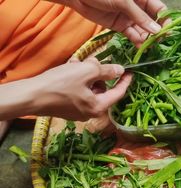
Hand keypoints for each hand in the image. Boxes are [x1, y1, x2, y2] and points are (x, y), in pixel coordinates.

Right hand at [0, 58, 131, 120]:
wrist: (30, 96)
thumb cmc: (60, 84)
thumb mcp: (86, 72)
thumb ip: (106, 70)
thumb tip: (120, 70)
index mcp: (98, 107)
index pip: (118, 93)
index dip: (125, 81)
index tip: (130, 72)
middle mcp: (90, 112)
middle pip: (103, 90)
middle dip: (99, 74)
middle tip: (92, 61)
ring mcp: (77, 111)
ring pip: (89, 88)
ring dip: (86, 74)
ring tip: (77, 63)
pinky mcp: (67, 108)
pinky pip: (78, 91)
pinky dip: (77, 79)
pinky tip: (70, 68)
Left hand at [53, 0, 166, 46]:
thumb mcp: (124, 2)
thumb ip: (140, 17)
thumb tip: (156, 30)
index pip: (158, 9)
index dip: (164, 19)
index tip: (167, 30)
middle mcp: (137, 8)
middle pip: (152, 21)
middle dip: (156, 31)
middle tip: (159, 41)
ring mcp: (129, 17)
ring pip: (143, 30)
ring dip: (147, 38)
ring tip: (149, 46)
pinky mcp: (120, 26)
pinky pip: (132, 35)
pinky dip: (136, 41)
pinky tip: (140, 47)